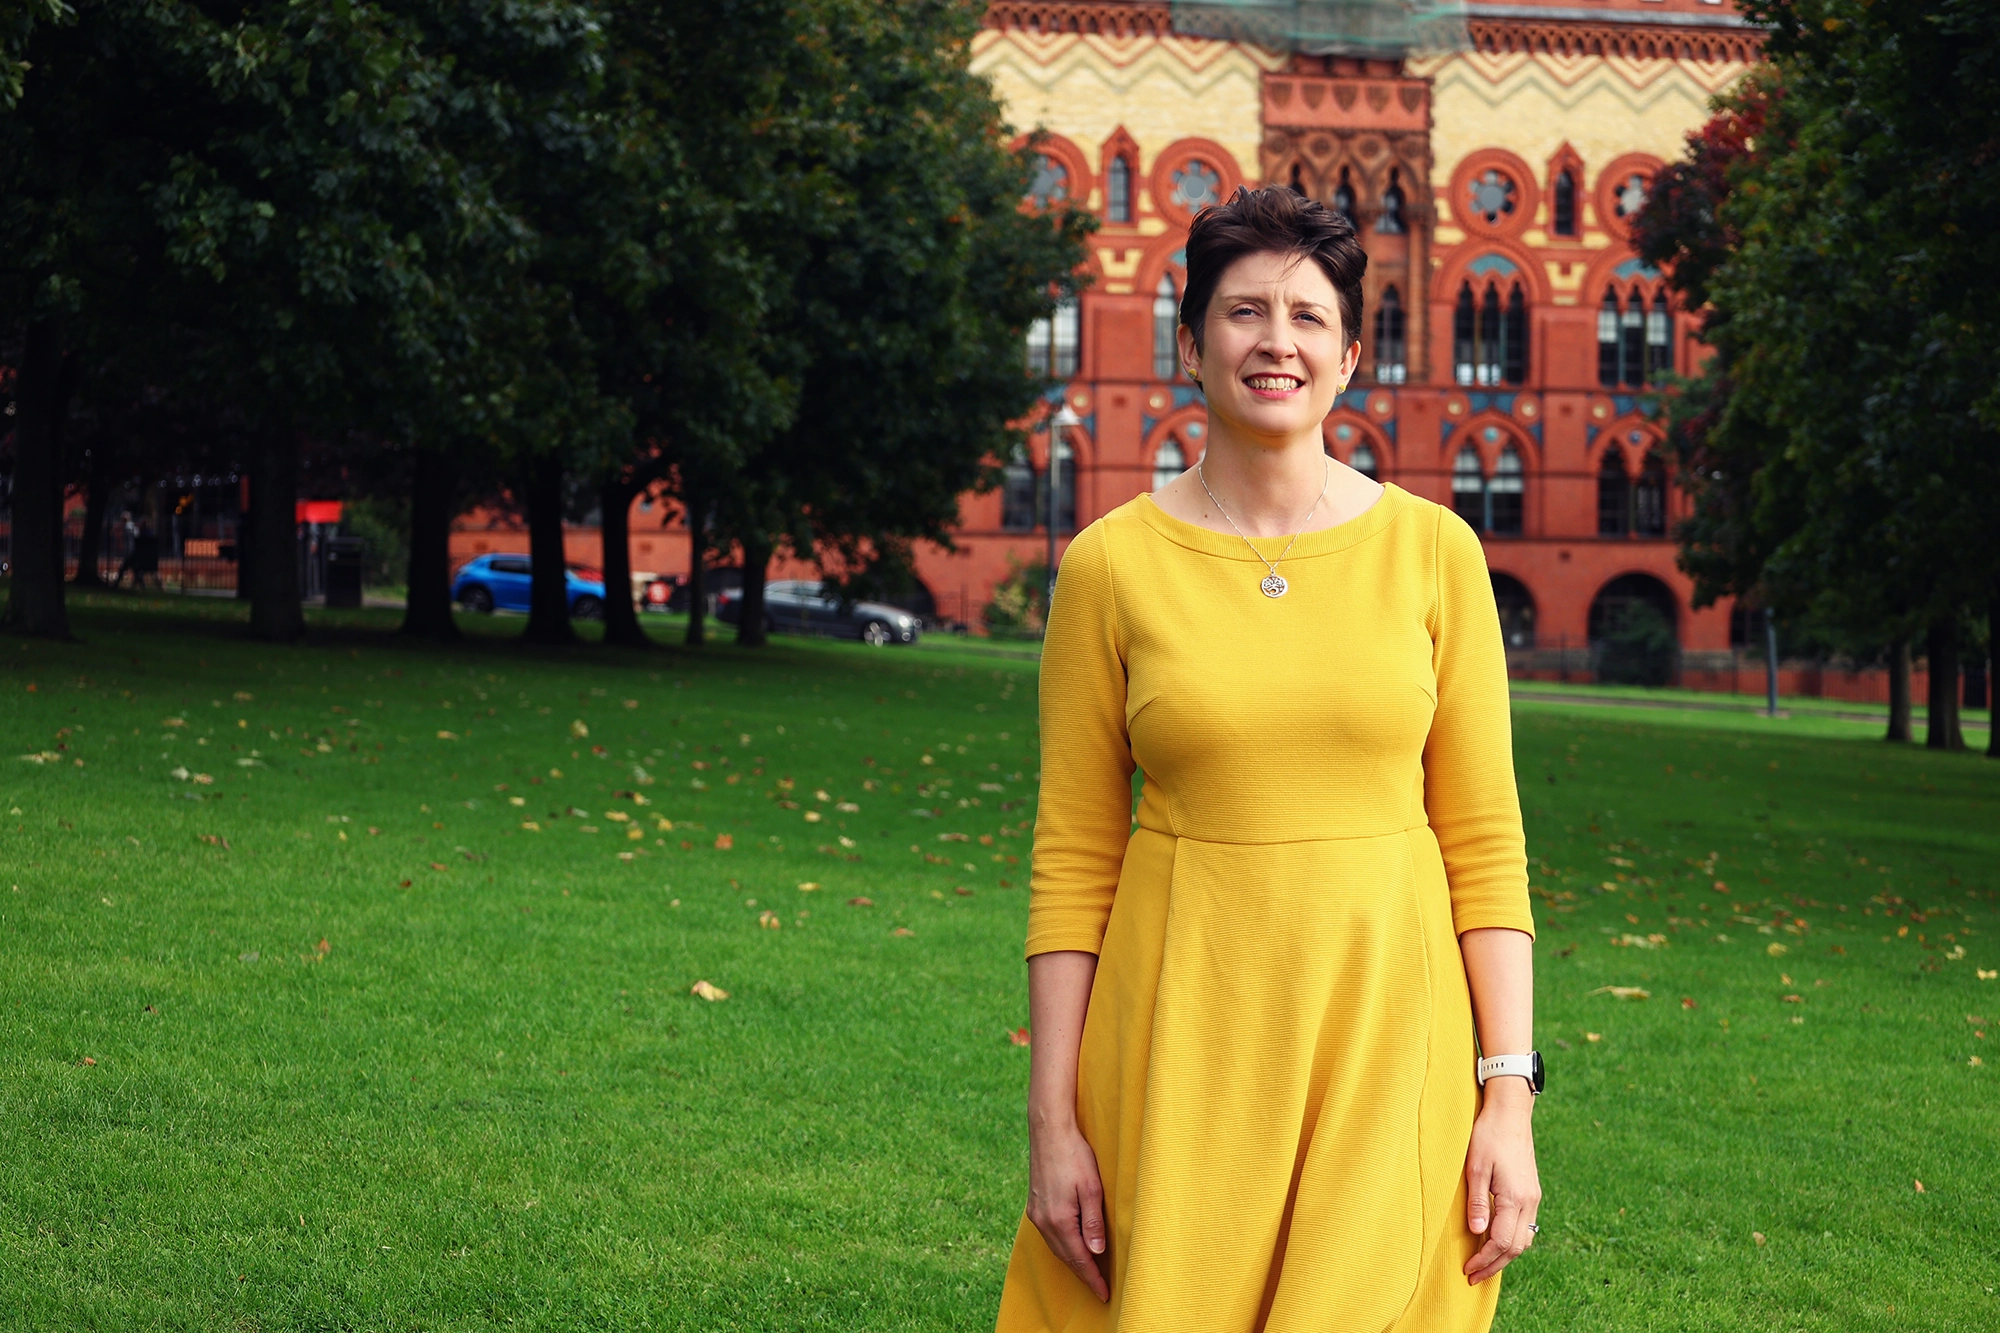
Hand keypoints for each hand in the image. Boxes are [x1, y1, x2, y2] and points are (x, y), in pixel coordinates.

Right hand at [1027, 1116, 1109, 1300]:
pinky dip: (1063, 1246)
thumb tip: (1096, 1252)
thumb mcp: (1092, 1188)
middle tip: (1100, 1288)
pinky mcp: (1034, 1205)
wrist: (1049, 1131)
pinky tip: (1071, 1246)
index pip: (1079, 1259)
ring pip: (1056, 1247)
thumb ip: (1093, 1222)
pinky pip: (1050, 1235)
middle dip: (1083, 1274)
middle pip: (1066, 1257)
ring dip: (1073, 1260)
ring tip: (1089, 1271)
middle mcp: (1044, 1221)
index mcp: (1060, 1220)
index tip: (1104, 1294)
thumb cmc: (1075, 1156)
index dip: (1092, 1278)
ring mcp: (1036, 1214)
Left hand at [1462, 1081, 1540, 1283]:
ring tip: (1483, 1264)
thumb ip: (1477, 1201)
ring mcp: (1533, 1197)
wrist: (1510, 1113)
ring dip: (1505, 1255)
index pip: (1502, 1242)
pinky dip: (1512, 1240)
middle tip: (1473, 1276)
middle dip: (1495, 1265)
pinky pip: (1526, 1225)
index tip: (1467, 1269)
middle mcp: (1529, 1201)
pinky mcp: (1531, 1191)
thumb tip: (1476, 1233)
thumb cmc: (1488, 1136)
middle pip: (1516, 1247)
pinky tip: (1496, 1241)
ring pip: (1525, 1239)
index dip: (1484, 1259)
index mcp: (1515, 1197)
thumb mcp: (1475, 1167)